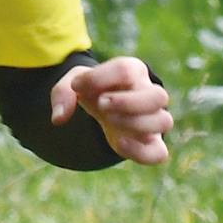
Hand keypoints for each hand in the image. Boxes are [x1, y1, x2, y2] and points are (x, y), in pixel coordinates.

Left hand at [53, 56, 172, 164]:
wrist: (103, 106)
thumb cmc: (93, 90)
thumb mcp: (73, 83)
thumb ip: (62, 93)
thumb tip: (59, 118)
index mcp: (132, 71)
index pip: (125, 69)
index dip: (98, 78)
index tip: (77, 86)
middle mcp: (149, 94)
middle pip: (159, 96)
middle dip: (127, 102)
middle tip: (101, 104)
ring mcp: (154, 120)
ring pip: (164, 122)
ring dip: (134, 123)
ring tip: (109, 120)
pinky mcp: (151, 145)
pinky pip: (159, 153)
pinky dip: (139, 152)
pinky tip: (119, 143)